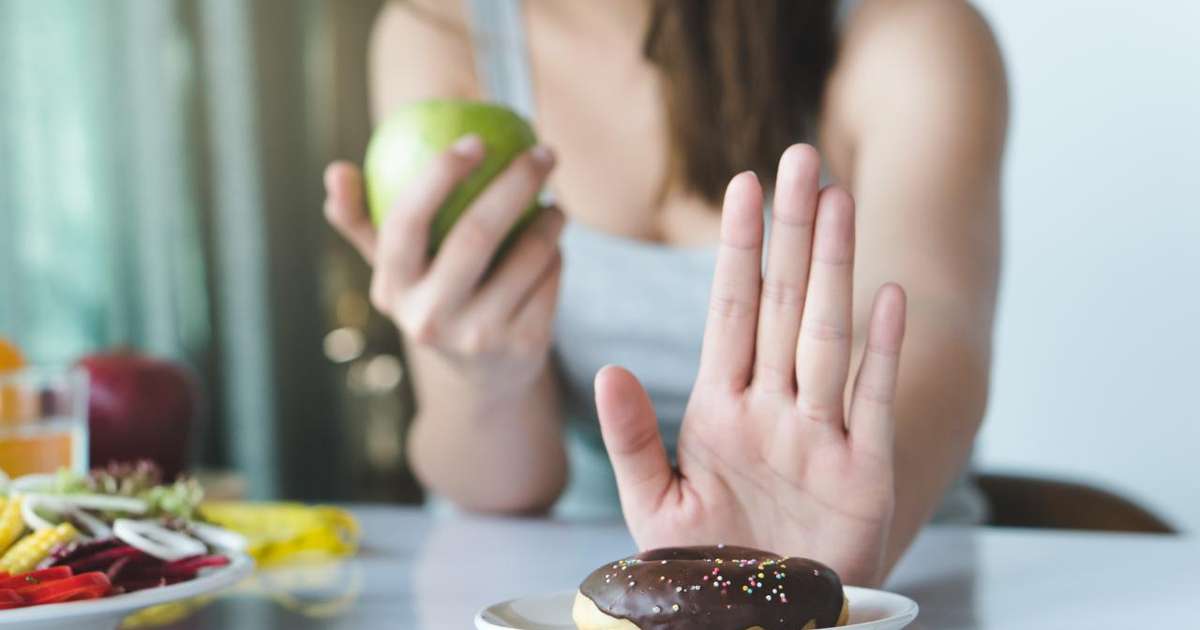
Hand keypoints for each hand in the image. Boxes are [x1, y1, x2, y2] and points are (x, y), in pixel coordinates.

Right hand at [324, 136, 564, 396]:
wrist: (483, 377)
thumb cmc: (434, 298)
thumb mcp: (396, 270)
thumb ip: (362, 221)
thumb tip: (336, 170)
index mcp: (392, 289)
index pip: (405, 223)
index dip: (439, 175)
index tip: (474, 141)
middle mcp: (430, 318)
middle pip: (476, 234)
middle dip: (515, 183)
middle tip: (542, 153)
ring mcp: (478, 337)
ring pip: (527, 255)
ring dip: (550, 220)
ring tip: (553, 204)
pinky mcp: (522, 346)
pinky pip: (550, 279)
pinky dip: (557, 255)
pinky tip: (554, 246)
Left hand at [594, 145, 906, 585]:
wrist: (759, 623)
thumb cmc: (707, 565)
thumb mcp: (654, 503)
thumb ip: (632, 437)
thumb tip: (607, 369)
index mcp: (721, 409)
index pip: (730, 311)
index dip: (737, 248)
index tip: (742, 186)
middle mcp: (774, 409)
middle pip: (782, 304)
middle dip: (790, 232)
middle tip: (800, 158)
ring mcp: (821, 436)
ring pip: (827, 335)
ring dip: (833, 269)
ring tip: (839, 200)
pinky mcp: (863, 475)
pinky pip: (873, 403)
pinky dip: (882, 353)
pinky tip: (889, 296)